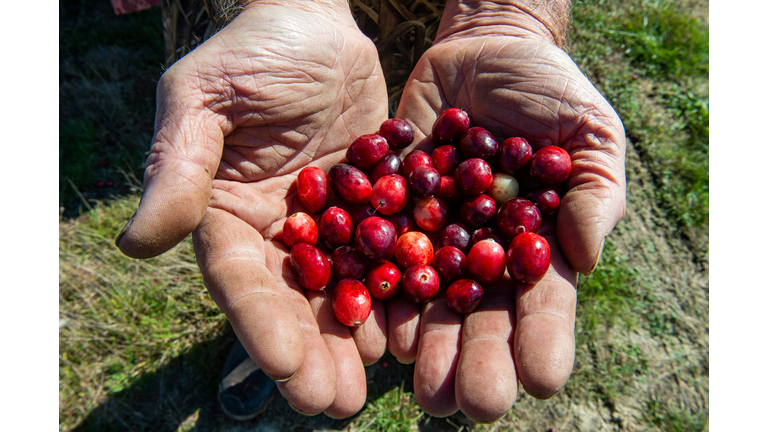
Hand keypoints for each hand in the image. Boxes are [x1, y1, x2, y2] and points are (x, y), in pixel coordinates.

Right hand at [115, 1, 388, 417]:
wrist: (315, 23)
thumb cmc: (250, 52)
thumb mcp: (202, 99)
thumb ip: (178, 168)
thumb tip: (136, 244)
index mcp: (228, 215)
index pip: (240, 280)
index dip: (259, 326)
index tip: (284, 368)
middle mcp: (278, 232)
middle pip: (292, 302)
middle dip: (310, 353)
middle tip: (331, 403)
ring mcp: (329, 225)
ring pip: (343, 292)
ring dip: (355, 340)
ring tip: (371, 386)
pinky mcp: (373, 208)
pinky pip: (388, 255)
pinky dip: (400, 292)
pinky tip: (416, 328)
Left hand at [387, 2, 625, 422]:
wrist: (482, 54)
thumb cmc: (548, 92)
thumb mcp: (588, 131)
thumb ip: (593, 192)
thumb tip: (583, 257)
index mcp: (535, 246)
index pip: (543, 303)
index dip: (543, 340)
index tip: (542, 379)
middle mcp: (482, 255)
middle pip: (481, 319)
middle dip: (478, 360)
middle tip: (471, 403)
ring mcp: (435, 239)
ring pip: (429, 303)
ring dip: (426, 345)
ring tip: (422, 384)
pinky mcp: (391, 214)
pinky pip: (383, 259)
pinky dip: (379, 293)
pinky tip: (377, 328)